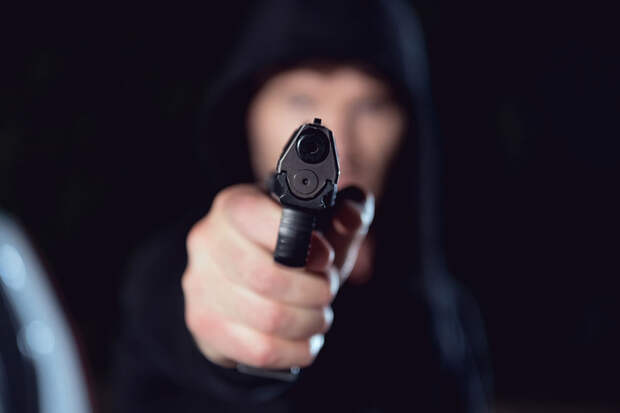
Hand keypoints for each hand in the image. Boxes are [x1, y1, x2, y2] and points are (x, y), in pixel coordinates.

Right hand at [182, 184, 372, 368]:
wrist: (246, 286)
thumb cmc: (290, 252)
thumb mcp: (322, 226)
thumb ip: (347, 211)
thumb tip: (350, 215)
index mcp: (233, 206)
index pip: (252, 216)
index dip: (297, 240)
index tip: (324, 257)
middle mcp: (208, 241)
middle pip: (264, 276)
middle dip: (312, 290)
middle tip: (327, 291)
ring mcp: (200, 284)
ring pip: (267, 318)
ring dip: (308, 322)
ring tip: (319, 316)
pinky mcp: (204, 323)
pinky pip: (259, 349)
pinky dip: (295, 349)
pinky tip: (306, 340)